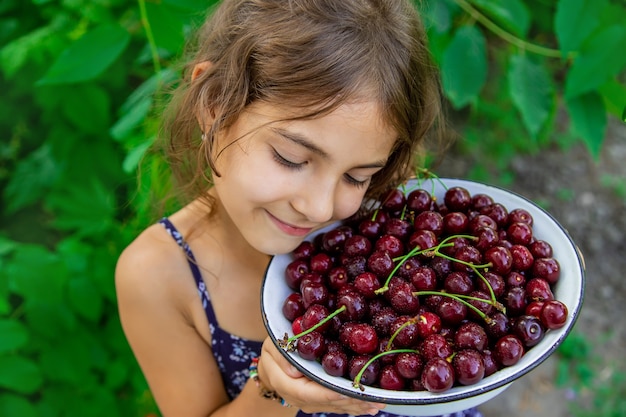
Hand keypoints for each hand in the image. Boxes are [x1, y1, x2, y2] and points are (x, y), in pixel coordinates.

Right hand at [258, 338, 385, 415]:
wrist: (271, 368)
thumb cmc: (273, 353)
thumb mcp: (272, 347)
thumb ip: (281, 356)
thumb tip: (295, 370)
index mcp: (288, 385)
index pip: (310, 393)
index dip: (331, 393)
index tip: (349, 390)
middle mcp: (301, 399)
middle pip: (329, 402)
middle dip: (352, 401)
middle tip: (376, 398)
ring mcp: (311, 403)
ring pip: (336, 406)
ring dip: (357, 406)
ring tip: (378, 403)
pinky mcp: (320, 402)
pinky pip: (338, 405)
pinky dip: (354, 405)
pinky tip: (370, 406)